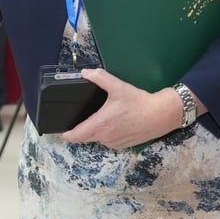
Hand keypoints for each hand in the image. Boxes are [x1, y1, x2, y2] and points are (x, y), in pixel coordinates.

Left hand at [59, 67, 174, 148]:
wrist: (161, 115)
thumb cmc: (139, 102)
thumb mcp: (118, 86)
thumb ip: (100, 77)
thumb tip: (85, 72)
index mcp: (100, 124)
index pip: (75, 136)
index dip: (64, 134)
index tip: (58, 129)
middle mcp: (105, 137)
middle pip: (84, 138)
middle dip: (77, 130)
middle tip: (75, 119)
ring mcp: (114, 143)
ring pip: (96, 139)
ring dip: (92, 132)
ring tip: (95, 118)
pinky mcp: (123, 145)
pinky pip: (107, 141)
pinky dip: (104, 134)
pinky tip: (110, 123)